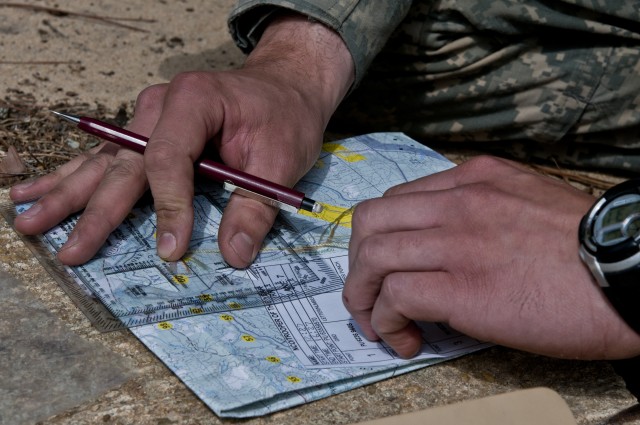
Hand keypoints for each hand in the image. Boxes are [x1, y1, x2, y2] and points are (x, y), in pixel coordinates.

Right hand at [10, 13, 353, 267]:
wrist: (285, 85)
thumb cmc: (285, 115)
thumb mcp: (282, 160)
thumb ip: (256, 206)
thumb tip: (235, 254)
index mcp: (194, 101)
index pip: (169, 158)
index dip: (168, 207)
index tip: (171, 248)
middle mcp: (160, 106)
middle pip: (124, 164)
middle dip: (95, 211)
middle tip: (71, 251)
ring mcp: (148, 118)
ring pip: (104, 161)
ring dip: (67, 193)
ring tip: (29, 220)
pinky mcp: (147, 132)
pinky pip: (107, 158)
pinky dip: (76, 177)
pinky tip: (40, 191)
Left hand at [343, 156, 639, 359]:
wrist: (630, 274)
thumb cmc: (586, 248)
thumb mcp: (528, 202)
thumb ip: (481, 211)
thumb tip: (442, 245)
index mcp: (473, 179)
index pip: (396, 200)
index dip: (378, 238)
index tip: (385, 269)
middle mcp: (458, 203)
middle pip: (369, 222)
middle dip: (357, 263)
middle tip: (369, 295)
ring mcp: (457, 243)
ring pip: (372, 257)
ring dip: (362, 296)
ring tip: (378, 325)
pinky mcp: (463, 288)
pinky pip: (395, 297)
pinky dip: (386, 321)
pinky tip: (406, 339)